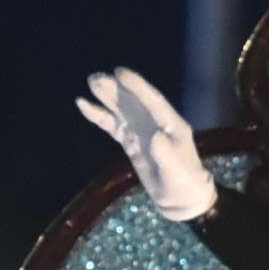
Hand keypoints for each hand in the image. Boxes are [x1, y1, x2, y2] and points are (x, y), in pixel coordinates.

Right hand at [73, 68, 220, 223]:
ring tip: (91, 82)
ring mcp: (141, 130)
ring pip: (120, 109)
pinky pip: (111, 124)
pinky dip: (99, 115)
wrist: (180, 197)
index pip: (152, 100)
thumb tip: (154, 136)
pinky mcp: (130, 141)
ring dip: (106, 96)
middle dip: (116, 88)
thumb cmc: (183, 181)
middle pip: (132, 101)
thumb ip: (165, 152)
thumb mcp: (176, 169)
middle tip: (96, 77)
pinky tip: (85, 105)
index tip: (120, 72)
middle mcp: (154, 122)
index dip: (137, 86)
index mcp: (170, 124)